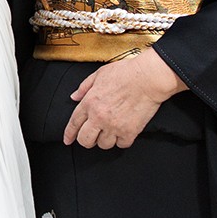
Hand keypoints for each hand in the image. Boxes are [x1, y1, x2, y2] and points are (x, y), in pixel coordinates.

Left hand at [64, 48, 184, 149]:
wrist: (148, 78)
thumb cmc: (126, 73)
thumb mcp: (99, 74)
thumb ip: (84, 87)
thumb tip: (74, 97)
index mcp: (90, 102)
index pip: (74, 124)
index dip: (69, 134)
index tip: (68, 140)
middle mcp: (99, 117)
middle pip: (85, 140)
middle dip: (87, 140)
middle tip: (92, 136)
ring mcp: (114, 126)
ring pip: (103, 145)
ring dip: (106, 139)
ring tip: (111, 130)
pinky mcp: (129, 132)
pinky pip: (121, 145)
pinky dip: (122, 140)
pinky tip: (124, 132)